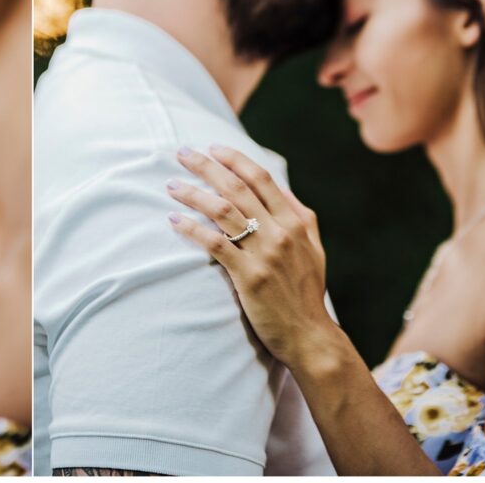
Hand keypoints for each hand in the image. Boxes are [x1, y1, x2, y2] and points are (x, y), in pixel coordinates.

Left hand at [165, 145, 335, 368]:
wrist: (310, 336)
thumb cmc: (306, 292)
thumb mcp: (314, 248)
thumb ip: (299, 216)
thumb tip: (280, 187)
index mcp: (296, 221)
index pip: (262, 178)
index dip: (235, 158)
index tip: (212, 147)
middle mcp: (280, 232)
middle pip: (236, 187)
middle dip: (206, 166)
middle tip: (182, 153)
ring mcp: (264, 253)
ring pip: (222, 211)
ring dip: (192, 193)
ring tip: (170, 185)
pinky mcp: (248, 276)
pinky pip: (214, 244)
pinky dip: (191, 229)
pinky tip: (174, 220)